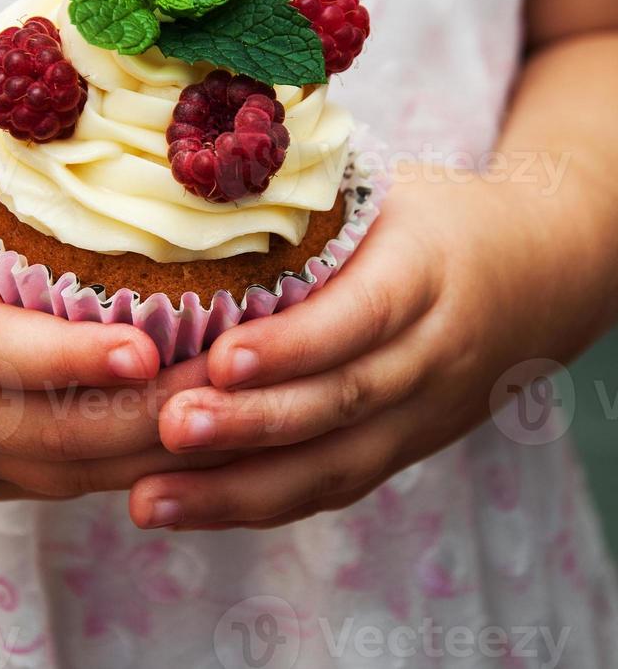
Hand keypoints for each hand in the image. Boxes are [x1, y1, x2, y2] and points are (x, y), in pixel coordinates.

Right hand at [0, 177, 236, 498]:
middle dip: (150, 415)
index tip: (143, 348)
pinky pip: (73, 484)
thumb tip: (95, 137)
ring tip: (239, 411)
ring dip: (159, 452)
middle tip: (235, 381)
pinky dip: (138, 467)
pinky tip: (199, 441)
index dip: (70, 359)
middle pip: (54, 432)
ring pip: (74, 472)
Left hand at [128, 166, 603, 529]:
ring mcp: (423, 413)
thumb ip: (315, 198)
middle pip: (344, 401)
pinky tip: (191, 506)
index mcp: (428, 271)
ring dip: (240, 488)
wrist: (541, 277)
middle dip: (253, 424)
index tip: (222, 357)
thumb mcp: (393, 190)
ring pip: (335, 464)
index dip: (296, 344)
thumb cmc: (440, 220)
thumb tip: (195, 185)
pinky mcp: (405, 448)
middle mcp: (431, 353)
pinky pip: (334, 484)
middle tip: (167, 427)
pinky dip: (260, 503)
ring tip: (150, 499)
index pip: (364, 314)